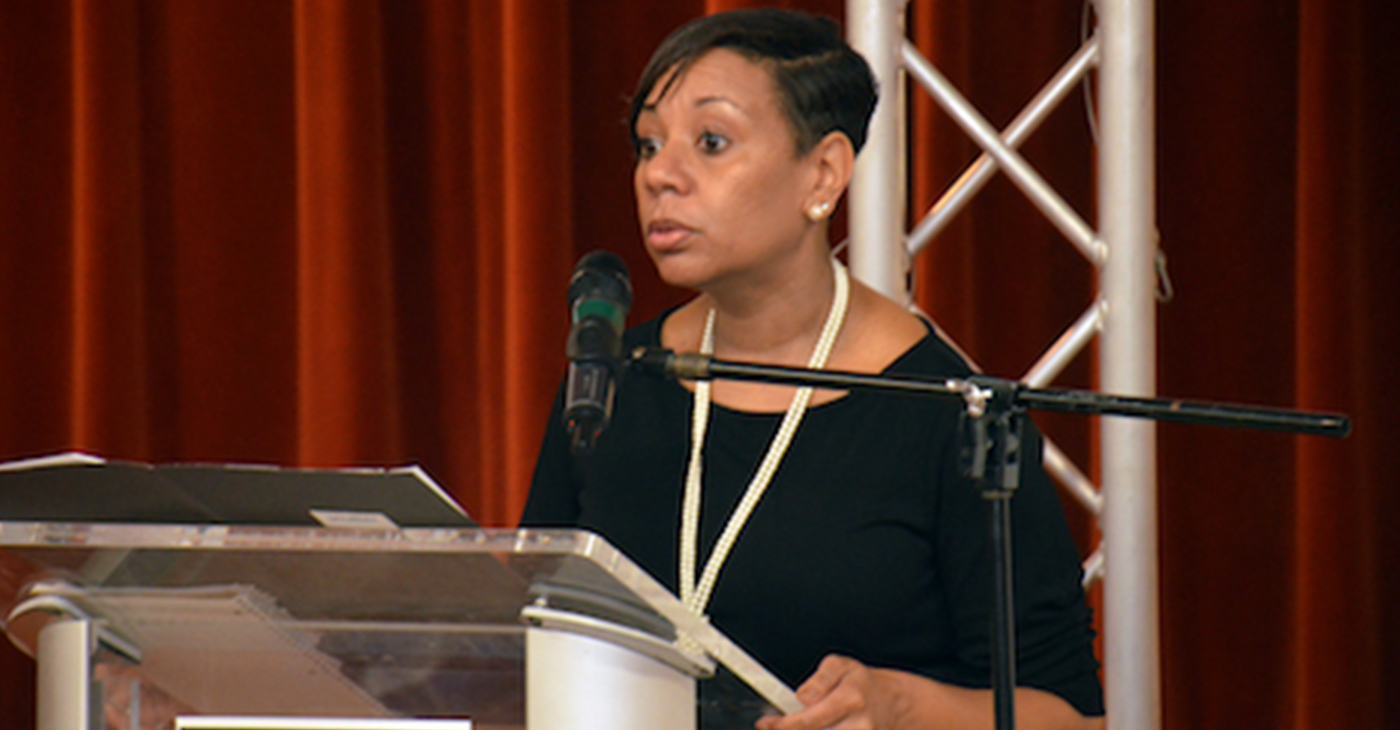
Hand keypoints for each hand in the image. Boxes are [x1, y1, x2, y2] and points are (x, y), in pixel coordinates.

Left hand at [755, 655, 907, 729]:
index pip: (809, 721)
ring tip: (793, 726)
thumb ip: (819, 679)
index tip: (764, 724)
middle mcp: (859, 725)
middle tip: (770, 727)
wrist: (893, 703)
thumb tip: (803, 698)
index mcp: (851, 699)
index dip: (781, 726)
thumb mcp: (841, 665)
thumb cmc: (862, 684)